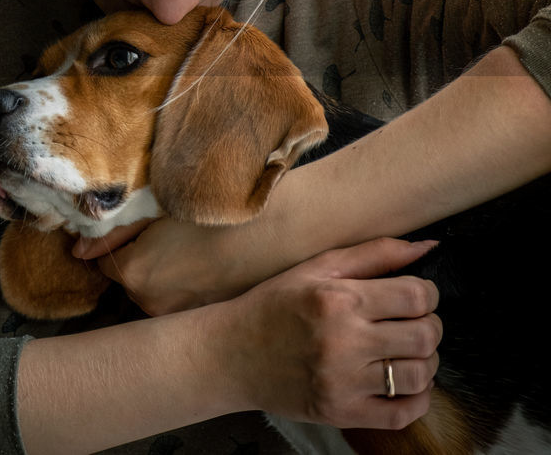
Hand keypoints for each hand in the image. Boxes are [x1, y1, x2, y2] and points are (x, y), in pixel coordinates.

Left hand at [76, 217, 272, 314]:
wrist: (274, 230)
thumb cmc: (213, 212)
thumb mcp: (155, 210)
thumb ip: (112, 231)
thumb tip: (77, 251)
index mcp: (133, 273)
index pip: (102, 262)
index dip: (119, 243)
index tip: (140, 229)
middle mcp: (149, 302)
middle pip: (128, 280)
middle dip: (138, 261)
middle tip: (168, 238)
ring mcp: (177, 316)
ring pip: (153, 292)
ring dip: (161, 276)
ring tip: (191, 251)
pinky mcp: (201, 319)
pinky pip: (178, 302)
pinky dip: (185, 288)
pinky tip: (206, 267)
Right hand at [215, 237, 441, 428]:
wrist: (231, 354)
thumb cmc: (274, 306)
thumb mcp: (316, 269)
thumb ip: (373, 254)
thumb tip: (428, 247)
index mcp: (337, 300)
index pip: (416, 297)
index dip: (427, 294)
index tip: (414, 297)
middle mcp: (342, 341)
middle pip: (424, 336)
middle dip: (429, 327)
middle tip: (411, 324)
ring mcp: (343, 382)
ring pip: (419, 375)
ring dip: (424, 362)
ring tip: (404, 353)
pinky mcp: (341, 413)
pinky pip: (403, 414)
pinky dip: (417, 399)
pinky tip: (403, 384)